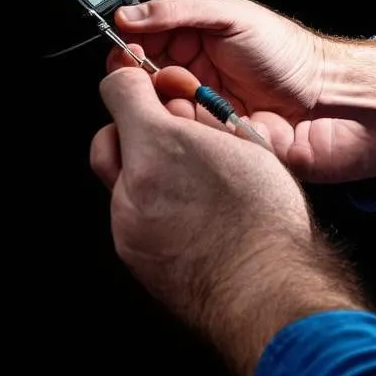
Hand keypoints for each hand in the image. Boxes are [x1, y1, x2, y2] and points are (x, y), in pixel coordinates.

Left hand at [91, 67, 365, 375]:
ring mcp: (126, 225)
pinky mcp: (132, 256)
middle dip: (130, 131)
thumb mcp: (246, 145)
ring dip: (143, 173)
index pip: (118, 89)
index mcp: (159, 146)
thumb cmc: (266, 222)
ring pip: (118, 181)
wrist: (268, 292)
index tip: (146, 89)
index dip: (133, 83)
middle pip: (107, 138)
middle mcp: (131, 185)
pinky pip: (129, 218)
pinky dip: (150, 209)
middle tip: (166, 135)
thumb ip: (203, 118)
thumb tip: (184, 104)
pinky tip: (188, 217)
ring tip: (188, 184)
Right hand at [111, 0, 375, 183]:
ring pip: (161, 117)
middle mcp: (195, 79)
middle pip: (144, 85)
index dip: (129, 49)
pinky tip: (208, 126)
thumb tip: (131, 13)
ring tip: (196, 100)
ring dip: (173, 110)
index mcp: (196, 43)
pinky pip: (186, 146)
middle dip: (147, 83)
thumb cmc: (294, 57)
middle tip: (166, 77)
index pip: (143, 44)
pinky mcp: (214, 147)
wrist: (336, 105)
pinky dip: (191, 136)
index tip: (126, 51)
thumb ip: (179, 12)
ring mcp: (204, 115)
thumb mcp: (234, 17)